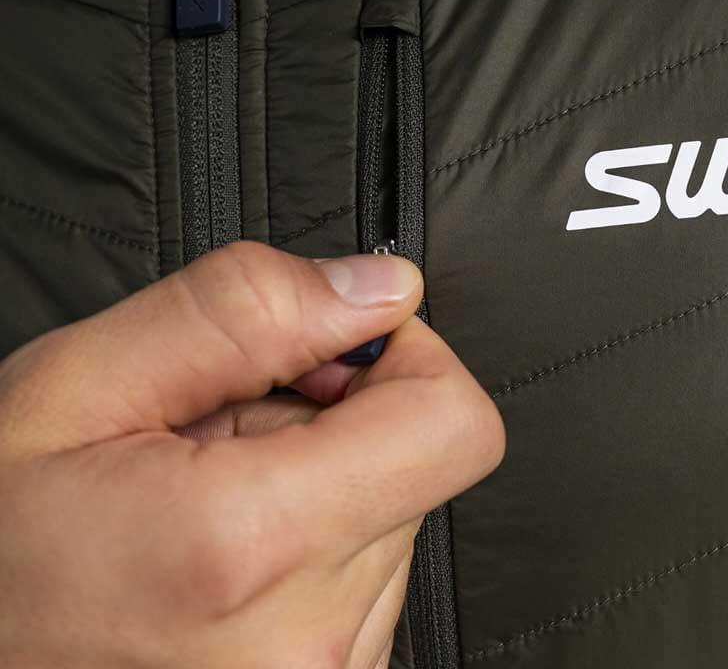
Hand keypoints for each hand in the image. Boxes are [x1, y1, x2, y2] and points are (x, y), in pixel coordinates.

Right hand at [0, 242, 504, 667]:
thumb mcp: (83, 388)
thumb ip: (243, 313)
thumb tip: (375, 286)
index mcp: (251, 548)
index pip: (452, 424)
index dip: (406, 355)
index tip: (337, 346)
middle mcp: (308, 643)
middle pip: (418, 462)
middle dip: (334, 418)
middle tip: (223, 434)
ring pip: (391, 516)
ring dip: (315, 483)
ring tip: (206, 503)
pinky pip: (360, 580)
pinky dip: (305, 543)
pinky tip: (220, 553)